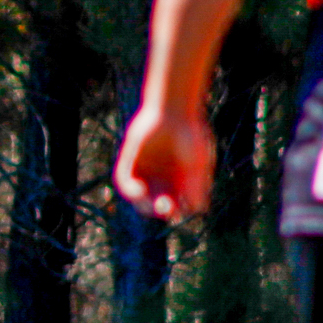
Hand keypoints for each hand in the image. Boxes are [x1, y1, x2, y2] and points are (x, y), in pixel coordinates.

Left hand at [114, 104, 215, 220]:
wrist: (173, 110)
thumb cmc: (191, 134)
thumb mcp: (198, 162)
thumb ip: (197, 185)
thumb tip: (198, 209)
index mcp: (181, 182)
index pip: (177, 206)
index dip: (179, 212)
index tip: (183, 209)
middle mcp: (162, 179)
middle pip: (157, 206)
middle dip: (162, 210)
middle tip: (167, 208)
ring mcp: (145, 171)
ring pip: (139, 198)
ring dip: (144, 206)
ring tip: (151, 204)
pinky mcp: (130, 161)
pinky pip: (125, 182)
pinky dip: (131, 191)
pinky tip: (141, 189)